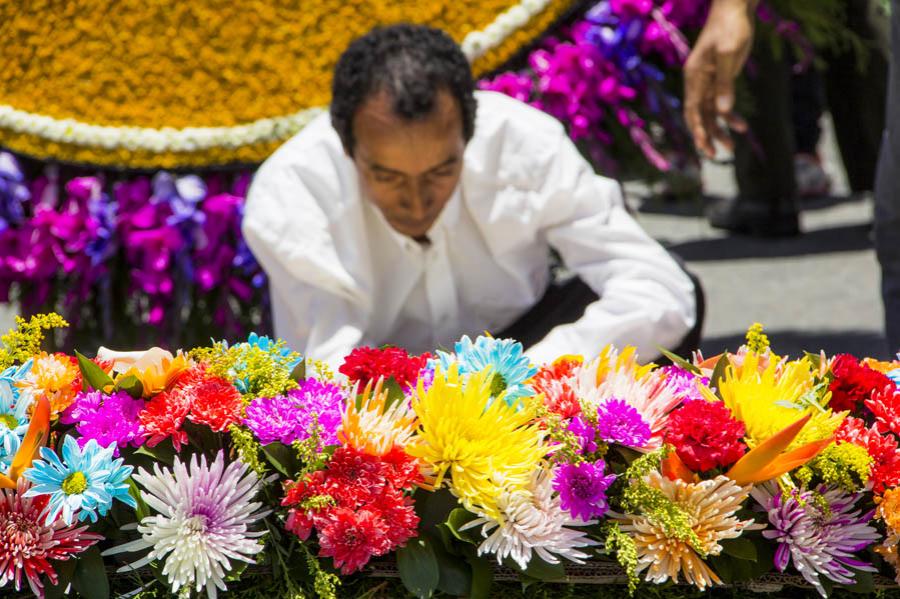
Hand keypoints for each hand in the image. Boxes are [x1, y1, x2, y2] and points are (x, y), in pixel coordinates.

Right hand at [683, 0, 756, 157]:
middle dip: (706, 136)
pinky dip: (730, 116)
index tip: (704, 147)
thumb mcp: (729, 54)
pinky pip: (721, 103)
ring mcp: (708, 80)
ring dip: (719, 130)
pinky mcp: (720, 78)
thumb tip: (724, 111)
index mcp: (695, 76)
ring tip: (732, 147)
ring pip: (711, 112)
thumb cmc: (731, 27)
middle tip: (715, 155)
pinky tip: (741, 127)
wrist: (735, 8)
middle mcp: (698, 81)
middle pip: (699, 115)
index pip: (693, 109)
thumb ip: (725, 83)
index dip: (697, 129)